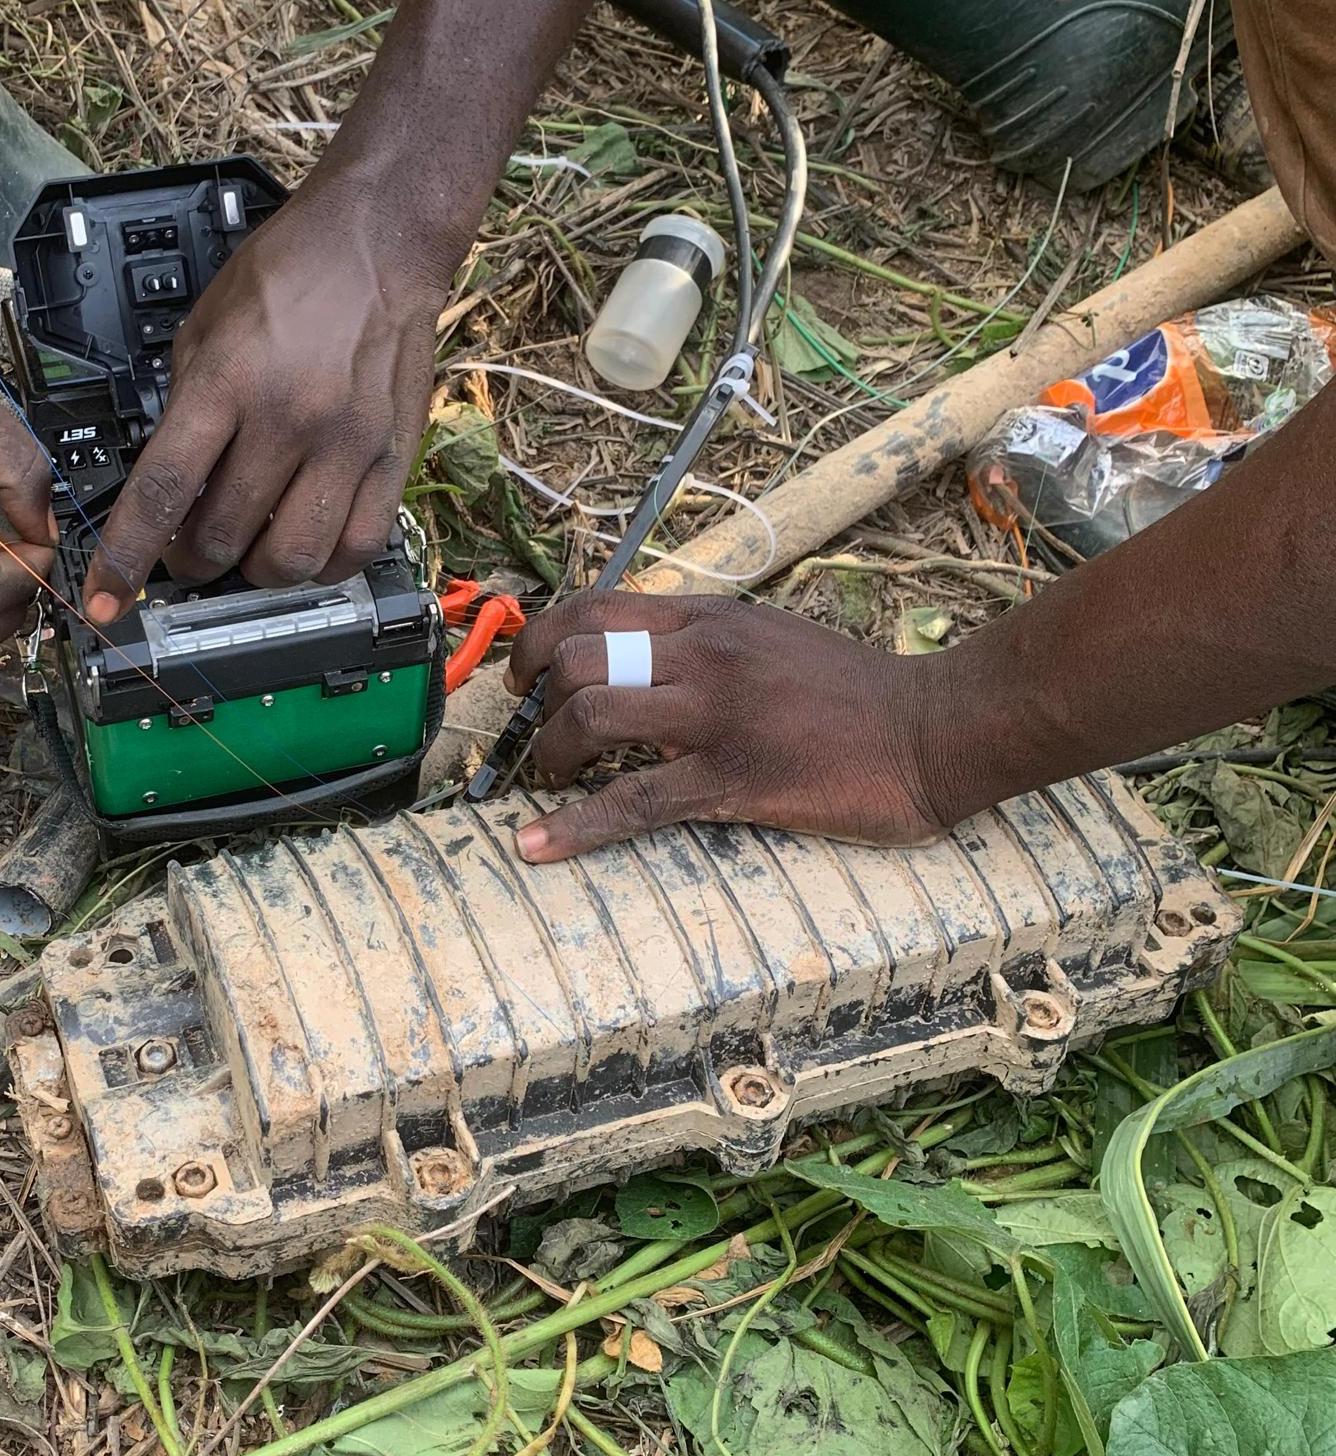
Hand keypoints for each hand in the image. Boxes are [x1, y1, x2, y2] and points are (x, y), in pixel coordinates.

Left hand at [81, 184, 446, 621]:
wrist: (377, 241)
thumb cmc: (289, 274)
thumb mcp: (204, 326)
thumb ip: (185, 408)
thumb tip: (166, 486)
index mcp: (228, 381)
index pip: (162, 491)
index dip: (125, 557)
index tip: (103, 597)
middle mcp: (290, 418)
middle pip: (222, 537)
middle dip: (187, 561)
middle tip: (183, 550)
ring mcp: (347, 444)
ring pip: (290, 560)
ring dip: (254, 570)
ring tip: (245, 548)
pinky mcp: (393, 457)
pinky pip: (356, 548)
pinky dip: (321, 565)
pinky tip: (303, 545)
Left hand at [503, 590, 956, 858]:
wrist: (933, 727)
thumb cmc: (857, 693)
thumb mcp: (770, 640)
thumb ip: (705, 646)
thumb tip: (640, 664)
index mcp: (710, 620)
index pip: (594, 608)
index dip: (539, 640)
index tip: (522, 676)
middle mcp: (704, 654)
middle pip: (577, 658)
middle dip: (534, 702)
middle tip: (533, 737)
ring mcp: (717, 714)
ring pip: (592, 716)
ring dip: (548, 755)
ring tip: (546, 784)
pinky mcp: (735, 778)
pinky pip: (635, 800)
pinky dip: (574, 826)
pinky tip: (537, 846)